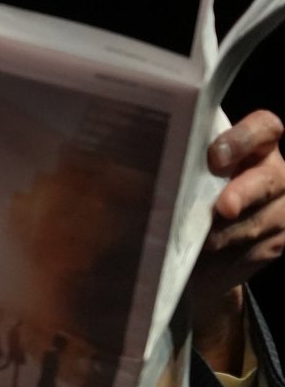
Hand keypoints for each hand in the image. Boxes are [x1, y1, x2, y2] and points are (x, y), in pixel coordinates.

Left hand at [186, 110, 284, 366]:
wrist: (190, 256)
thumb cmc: (175, 205)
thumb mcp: (168, 181)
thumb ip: (162, 169)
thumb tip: (118, 171)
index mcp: (249, 146)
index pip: (264, 127)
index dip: (244, 138)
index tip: (215, 156)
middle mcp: (272, 171)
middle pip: (270, 177)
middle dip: (244, 192)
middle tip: (221, 208)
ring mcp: (280, 206)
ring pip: (267, 217)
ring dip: (231, 233)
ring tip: (203, 243)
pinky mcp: (280, 240)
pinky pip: (263, 248)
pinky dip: (234, 257)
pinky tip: (212, 259)